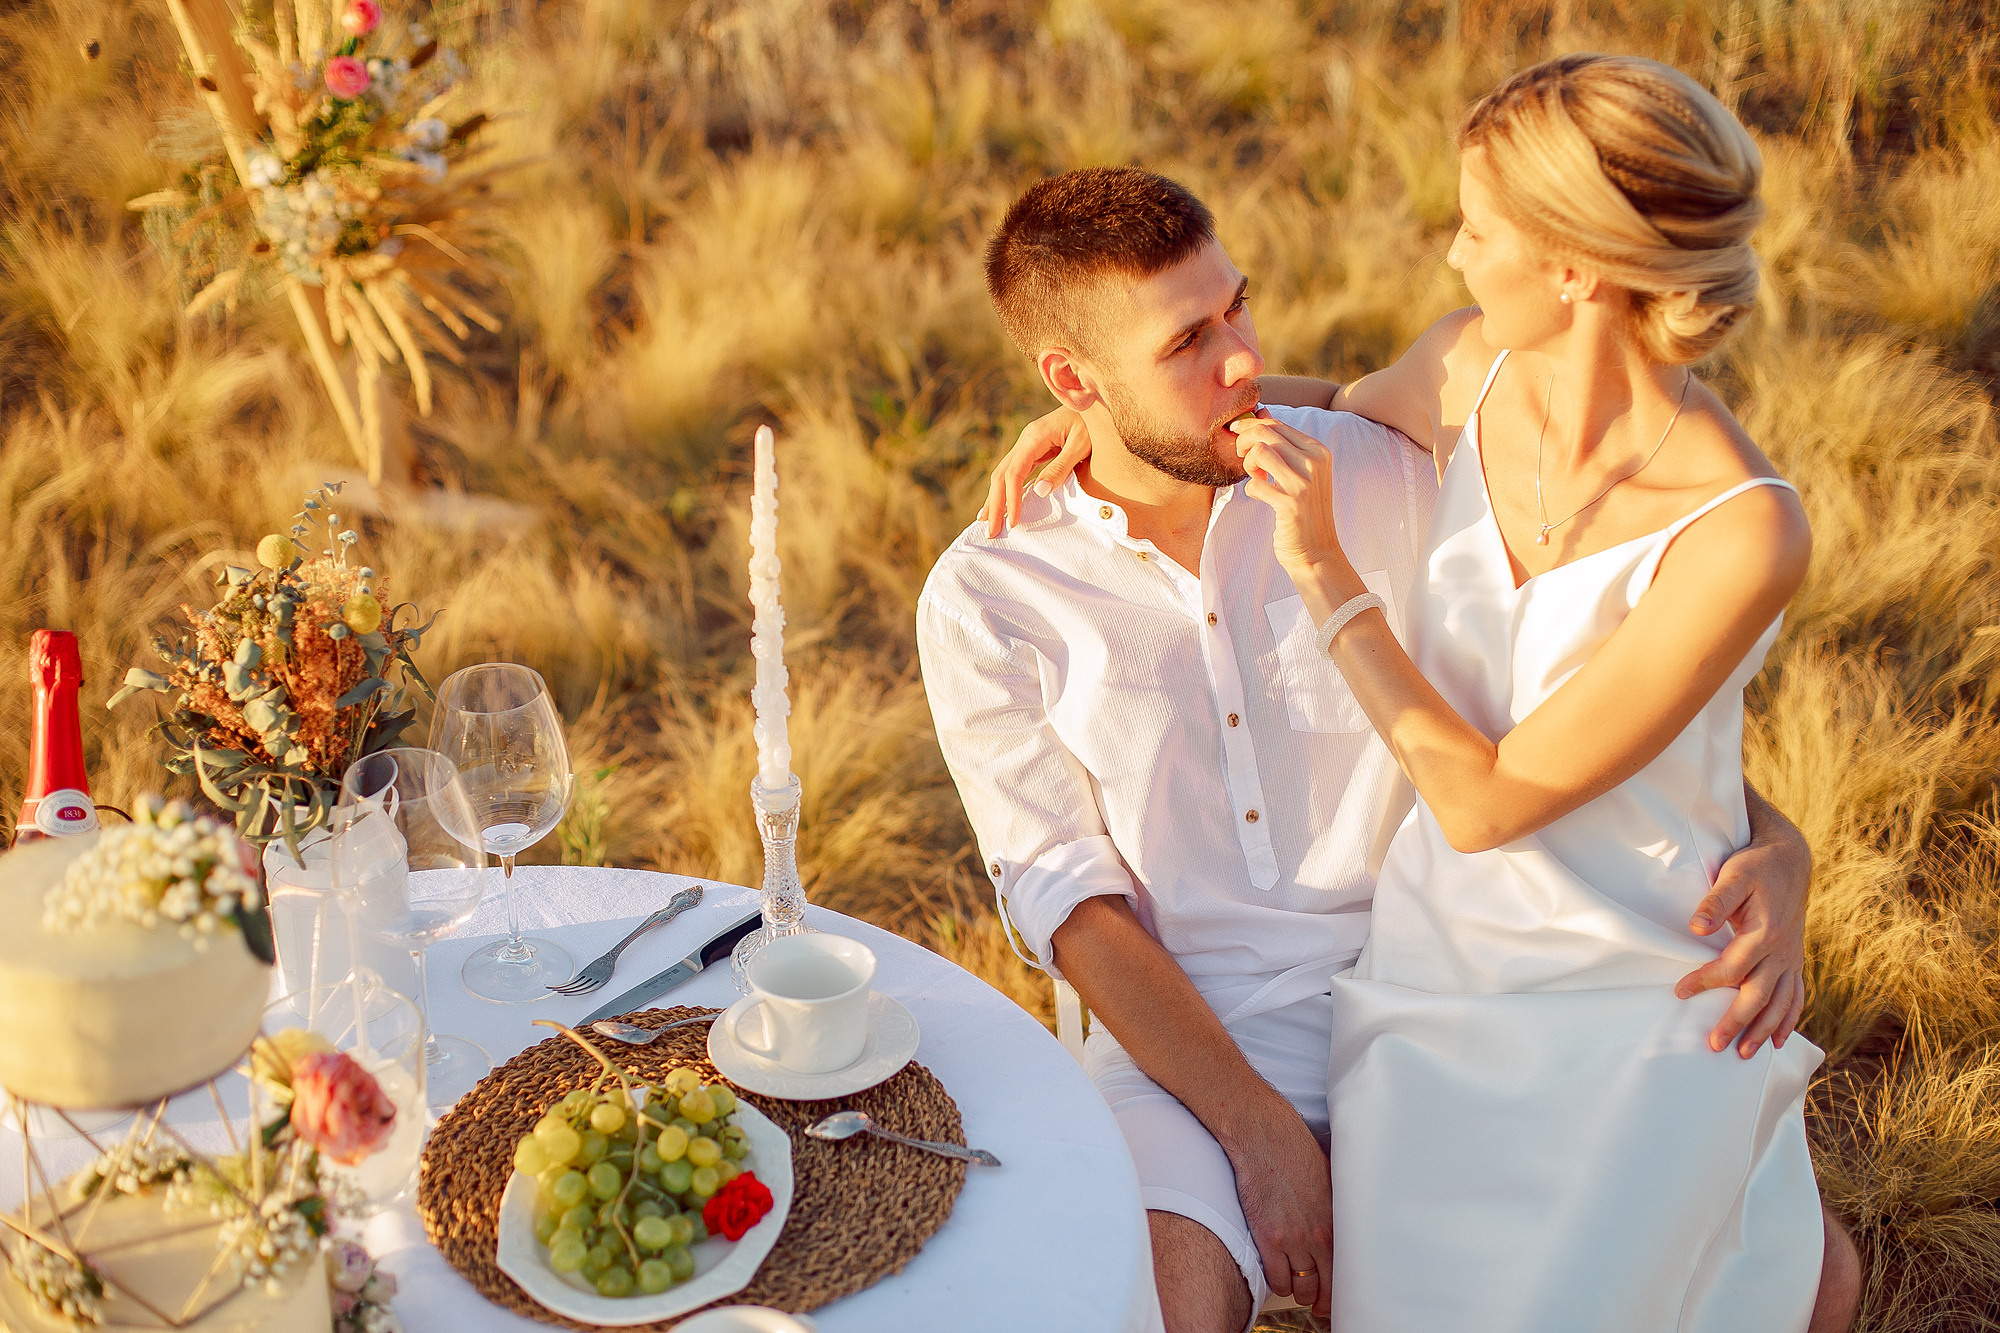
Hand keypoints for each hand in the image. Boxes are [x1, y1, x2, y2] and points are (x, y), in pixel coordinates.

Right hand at [979, 407, 1091, 536]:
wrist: (1094, 402)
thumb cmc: (1092, 424)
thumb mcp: (1081, 445)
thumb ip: (1061, 467)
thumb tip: (1039, 491)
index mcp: (1034, 437)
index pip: (1014, 473)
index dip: (1011, 499)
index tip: (1013, 523)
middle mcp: (1026, 440)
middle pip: (1000, 475)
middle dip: (994, 505)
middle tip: (990, 533)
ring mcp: (1027, 445)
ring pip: (1002, 474)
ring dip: (995, 499)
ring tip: (988, 524)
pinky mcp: (1033, 450)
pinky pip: (1013, 473)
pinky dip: (1005, 490)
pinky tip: (1002, 505)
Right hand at [1223, 1104, 1333, 1319]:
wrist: (1265, 1136)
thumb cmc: (1297, 1152)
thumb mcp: (1331, 1182)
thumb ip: (1338, 1212)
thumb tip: (1346, 1230)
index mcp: (1339, 1222)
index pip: (1349, 1274)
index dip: (1343, 1294)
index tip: (1337, 1299)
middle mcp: (1320, 1236)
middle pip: (1326, 1290)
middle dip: (1322, 1301)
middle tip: (1318, 1302)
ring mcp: (1294, 1240)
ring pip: (1301, 1289)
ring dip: (1299, 1291)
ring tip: (1297, 1284)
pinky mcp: (1268, 1238)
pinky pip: (1277, 1280)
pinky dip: (1278, 1283)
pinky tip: (1278, 1273)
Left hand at [1231, 412, 1353, 580]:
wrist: (1317, 551)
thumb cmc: (1304, 509)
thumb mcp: (1300, 472)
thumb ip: (1282, 444)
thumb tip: (1261, 412)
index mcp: (1318, 451)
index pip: (1276, 425)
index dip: (1250, 427)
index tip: (1237, 436)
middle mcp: (1315, 462)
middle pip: (1265, 433)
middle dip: (1243, 442)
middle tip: (1241, 457)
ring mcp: (1305, 483)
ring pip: (1259, 452)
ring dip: (1248, 464)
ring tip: (1255, 477)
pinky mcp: (1291, 504)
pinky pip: (1254, 485)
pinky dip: (1251, 490)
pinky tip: (1261, 496)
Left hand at [1674, 805, 1811, 1056]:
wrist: (1790, 859)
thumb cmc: (1755, 867)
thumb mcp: (1735, 875)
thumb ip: (1716, 901)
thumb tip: (1696, 927)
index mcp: (1766, 933)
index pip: (1732, 967)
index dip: (1706, 981)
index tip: (1679, 992)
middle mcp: (1782, 951)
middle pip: (1759, 995)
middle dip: (1737, 1022)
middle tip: (1713, 1045)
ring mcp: (1791, 958)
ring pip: (1780, 1003)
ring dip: (1763, 1030)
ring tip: (1743, 1054)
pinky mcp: (1795, 960)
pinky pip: (1796, 996)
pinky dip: (1789, 1020)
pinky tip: (1778, 1042)